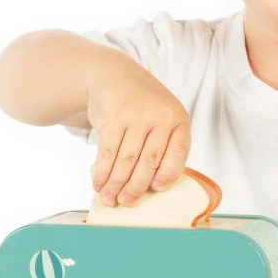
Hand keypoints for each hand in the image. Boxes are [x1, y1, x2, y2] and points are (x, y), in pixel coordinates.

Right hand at [86, 62, 190, 205]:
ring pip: (126, 160)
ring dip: (116, 184)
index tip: (156, 190)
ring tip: (109, 198)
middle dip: (136, 187)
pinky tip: (99, 183)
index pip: (178, 154)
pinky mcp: (113, 117)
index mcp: (178, 119)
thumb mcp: (161, 117)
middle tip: (127, 203)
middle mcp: (160, 116)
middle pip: (149, 161)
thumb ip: (162, 145)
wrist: (113, 75)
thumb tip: (151, 186)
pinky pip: (108, 152)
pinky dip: (103, 171)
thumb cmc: (141, 105)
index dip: (168, 175)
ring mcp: (136, 115)